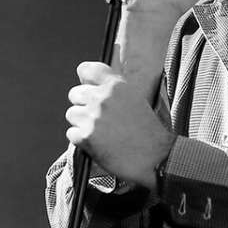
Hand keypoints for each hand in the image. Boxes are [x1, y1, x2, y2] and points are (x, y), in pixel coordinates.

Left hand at [65, 60, 175, 187]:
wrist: (155, 158)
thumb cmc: (149, 131)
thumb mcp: (137, 100)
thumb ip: (115, 90)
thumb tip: (91, 85)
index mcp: (117, 85)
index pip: (87, 69)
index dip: (85, 78)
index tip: (87, 85)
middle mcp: (103, 98)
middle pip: (75, 93)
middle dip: (83, 105)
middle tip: (98, 118)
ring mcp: (93, 117)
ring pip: (72, 114)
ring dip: (81, 123)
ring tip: (101, 133)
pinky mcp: (86, 137)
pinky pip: (71, 133)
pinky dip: (81, 140)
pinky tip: (99, 144)